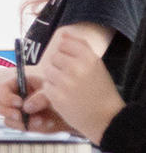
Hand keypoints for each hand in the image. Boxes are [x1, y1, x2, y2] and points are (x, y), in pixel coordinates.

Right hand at [0, 72, 65, 131]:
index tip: (19, 103)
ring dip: (21, 122)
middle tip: (19, 116)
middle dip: (6, 111)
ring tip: (40, 121)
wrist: (73, 112)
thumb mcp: (52, 92)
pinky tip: (45, 124)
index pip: (2, 90)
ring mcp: (17, 111)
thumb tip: (25, 108)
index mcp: (19, 84)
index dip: (7, 97)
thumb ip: (39, 97)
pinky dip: (31, 128)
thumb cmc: (61, 95)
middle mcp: (14, 97)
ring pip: (7, 119)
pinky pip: (19, 127)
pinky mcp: (23, 123)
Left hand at [37, 27, 125, 142]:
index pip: (64, 43)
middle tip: (71, 78)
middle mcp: (77, 68)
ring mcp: (65, 82)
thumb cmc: (100, 90)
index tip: (73, 63)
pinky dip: (52, 90)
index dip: (66, 53)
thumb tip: (63, 34)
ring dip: (54, 78)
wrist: (106, 118)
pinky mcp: (56, 96)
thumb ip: (80, 46)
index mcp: (89, 58)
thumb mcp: (96, 65)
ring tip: (68, 87)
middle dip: (59, 66)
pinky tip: (65, 96)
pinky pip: (46, 85)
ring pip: (48, 70)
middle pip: (53, 56)